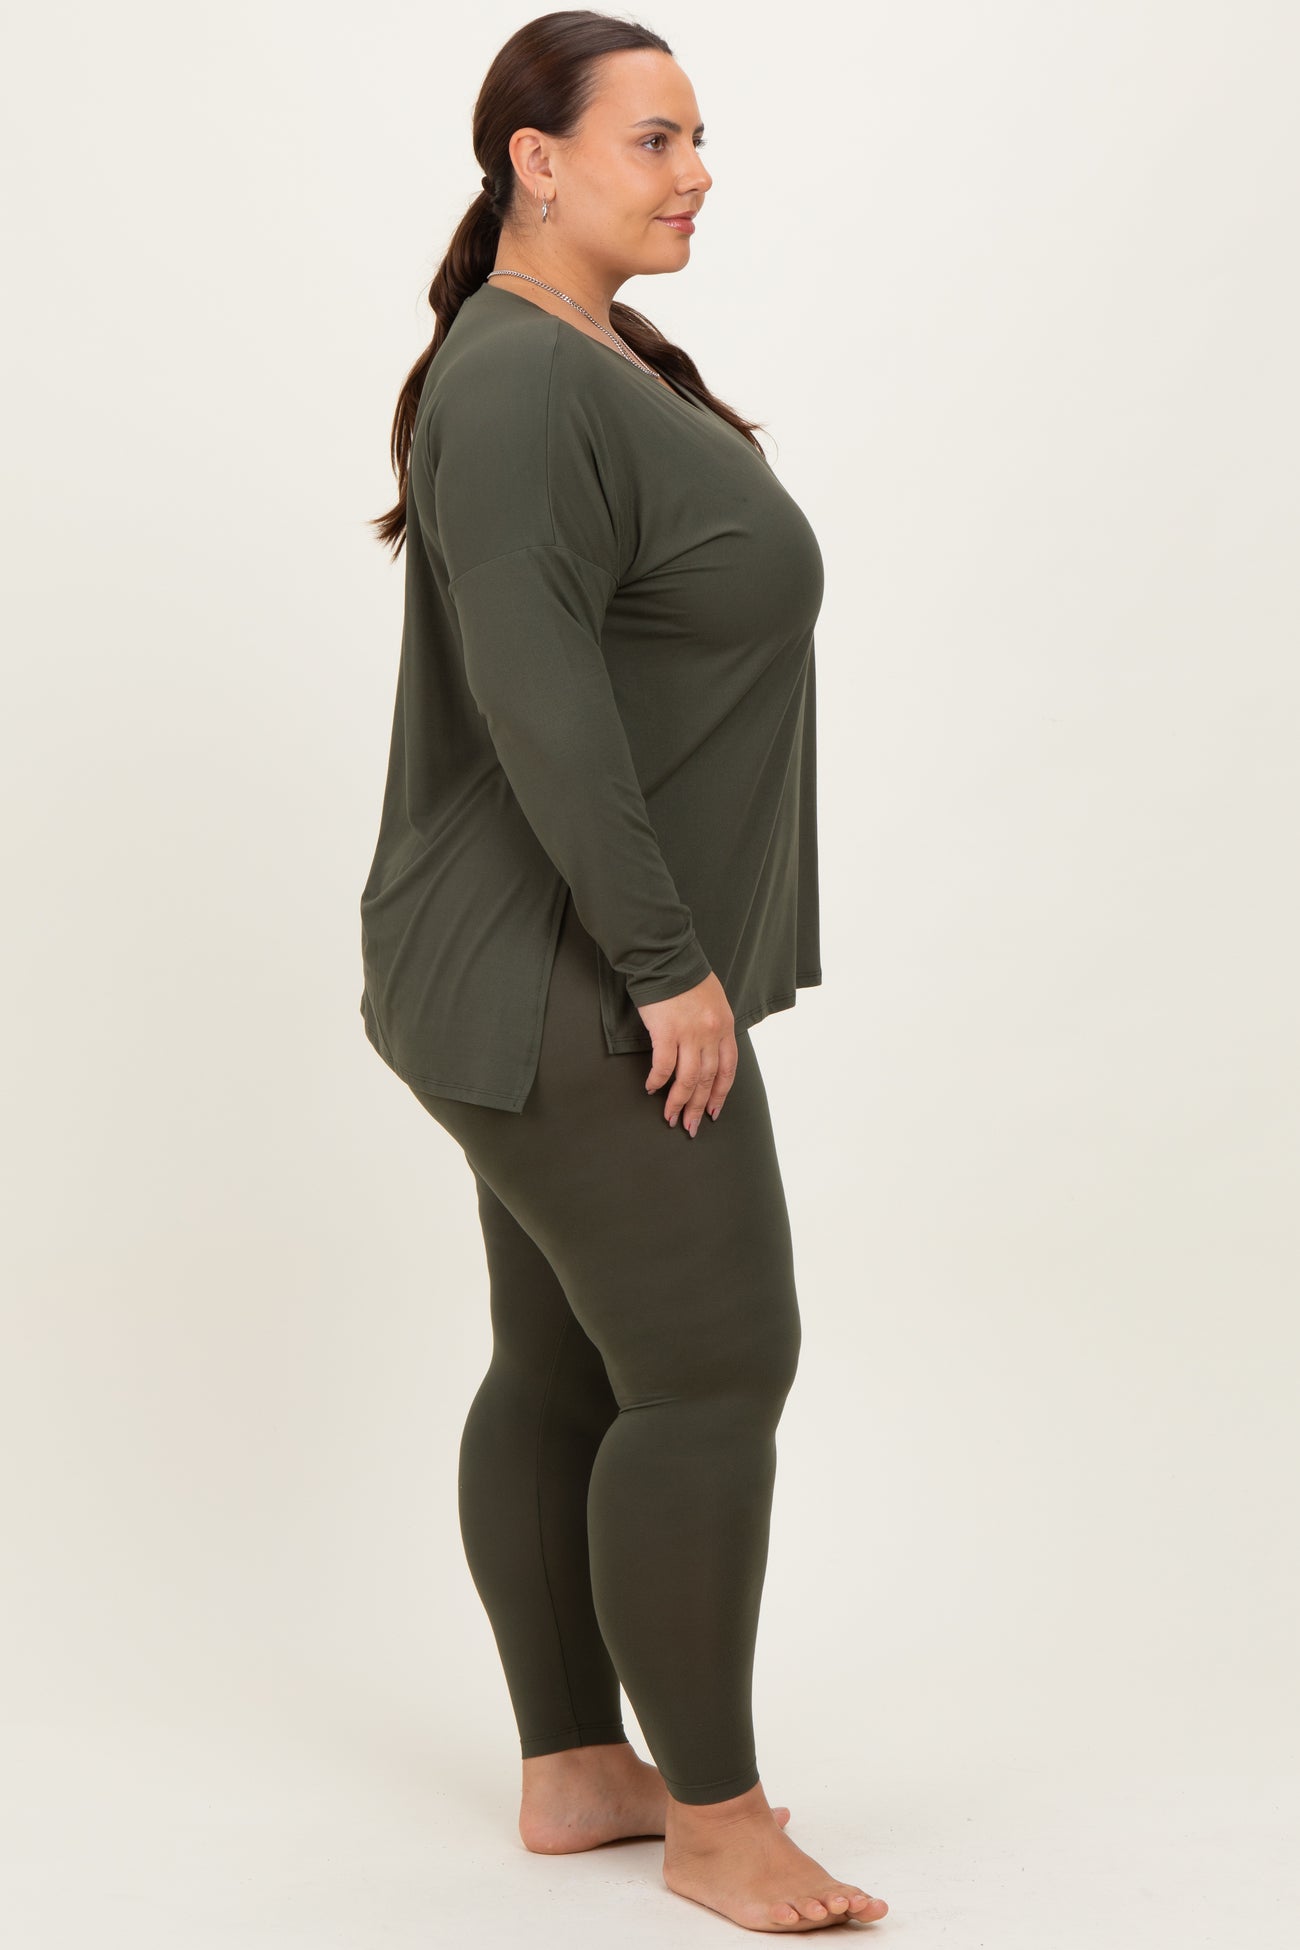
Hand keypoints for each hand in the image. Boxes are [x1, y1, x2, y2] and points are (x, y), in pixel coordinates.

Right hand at [637, 973, 737, 1135]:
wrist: (666, 958)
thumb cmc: (687, 978)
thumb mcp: (714, 1002)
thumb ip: (715, 1028)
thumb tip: (708, 1053)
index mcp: (725, 1027)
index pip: (728, 1069)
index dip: (720, 1094)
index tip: (713, 1111)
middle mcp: (711, 1033)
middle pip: (707, 1079)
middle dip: (699, 1106)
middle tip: (691, 1126)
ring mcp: (689, 1033)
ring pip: (687, 1079)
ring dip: (678, 1102)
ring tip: (671, 1117)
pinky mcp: (666, 1031)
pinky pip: (663, 1066)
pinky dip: (658, 1081)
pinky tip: (651, 1089)